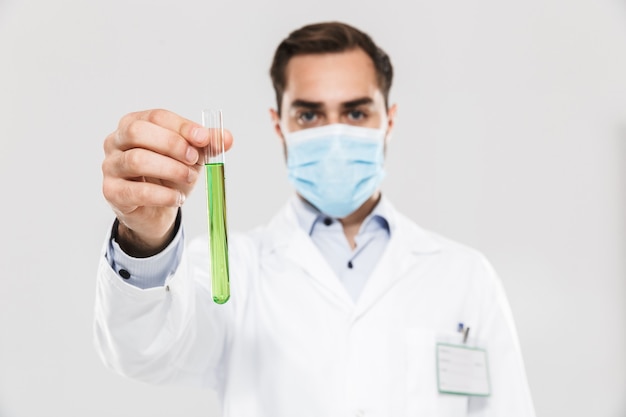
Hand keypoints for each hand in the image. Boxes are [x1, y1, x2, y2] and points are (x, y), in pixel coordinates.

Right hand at [102, 109, 232, 256]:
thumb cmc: (169, 176)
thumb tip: (227, 137)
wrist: (156, 211)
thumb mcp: (191, 157)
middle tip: (194, 159)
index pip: (156, 116)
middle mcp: (116, 141)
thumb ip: (208, 145)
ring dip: (170, 169)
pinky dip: (163, 195)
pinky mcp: (112, 192)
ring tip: (189, 178)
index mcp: (134, 124)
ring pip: (136, 160)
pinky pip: (137, 191)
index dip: (182, 126)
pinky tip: (178, 198)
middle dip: (172, 144)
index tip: (204, 138)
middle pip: (138, 132)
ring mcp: (110, 166)